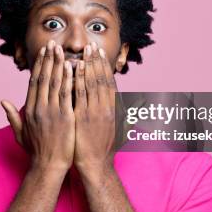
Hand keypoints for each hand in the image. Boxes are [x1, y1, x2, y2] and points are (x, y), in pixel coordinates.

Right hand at [1, 40, 74, 172]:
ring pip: (55, 83)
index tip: (43, 52)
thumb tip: (3, 101)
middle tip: (53, 43)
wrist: (49, 167)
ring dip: (58, 64)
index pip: (34, 82)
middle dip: (49, 59)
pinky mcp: (65, 117)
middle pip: (44, 78)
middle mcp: (39, 108)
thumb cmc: (37, 152)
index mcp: (30, 110)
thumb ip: (12, 116)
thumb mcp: (20, 133)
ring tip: (62, 50)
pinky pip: (68, 94)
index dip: (39, 65)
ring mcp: (52, 112)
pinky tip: (73, 67)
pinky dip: (70, 80)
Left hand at [73, 41, 117, 175]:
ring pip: (91, 84)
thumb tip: (137, 103)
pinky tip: (74, 69)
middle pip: (101, 79)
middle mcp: (106, 108)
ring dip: (88, 66)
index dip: (105, 67)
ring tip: (83, 52)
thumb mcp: (119, 129)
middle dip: (96, 61)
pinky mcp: (83, 118)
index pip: (110, 82)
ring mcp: (95, 112)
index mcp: (114, 109)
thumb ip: (124, 113)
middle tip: (91, 46)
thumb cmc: (105, 149)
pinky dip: (77, 80)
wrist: (96, 165)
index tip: (101, 54)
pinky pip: (80, 95)